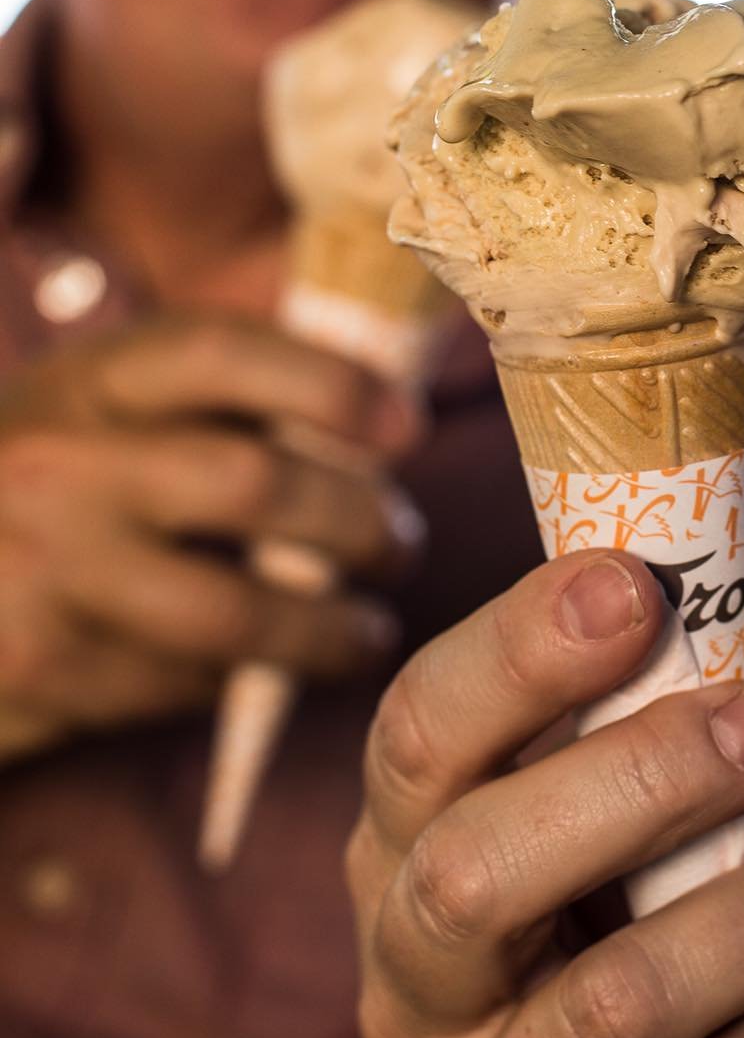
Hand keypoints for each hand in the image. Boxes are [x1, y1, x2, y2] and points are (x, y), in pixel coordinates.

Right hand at [0, 312, 422, 761]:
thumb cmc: (43, 483)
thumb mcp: (101, 408)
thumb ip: (215, 400)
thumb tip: (383, 409)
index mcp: (88, 381)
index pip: (219, 353)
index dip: (331, 384)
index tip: (408, 428)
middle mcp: (59, 466)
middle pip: (250, 485)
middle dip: (356, 521)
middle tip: (400, 544)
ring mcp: (45, 574)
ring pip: (232, 613)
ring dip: (326, 629)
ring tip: (367, 630)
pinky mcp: (42, 673)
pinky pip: (184, 684)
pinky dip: (244, 680)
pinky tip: (265, 668)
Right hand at [347, 550, 743, 1037]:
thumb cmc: (622, 893)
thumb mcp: (590, 794)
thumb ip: (631, 696)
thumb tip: (723, 547)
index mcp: (402, 844)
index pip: (416, 732)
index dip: (517, 651)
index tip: (637, 583)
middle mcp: (414, 979)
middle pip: (476, 873)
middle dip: (648, 778)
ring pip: (609, 1010)